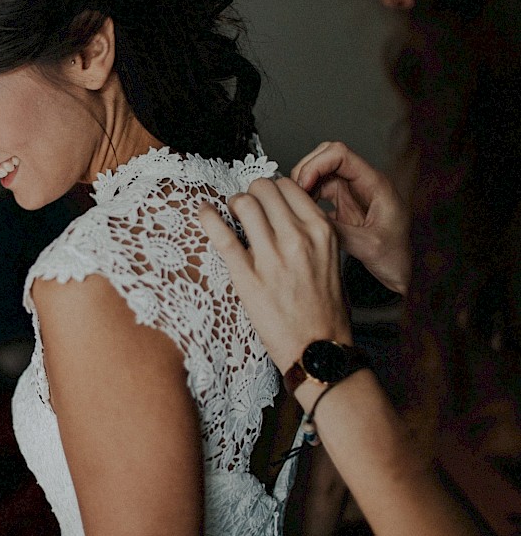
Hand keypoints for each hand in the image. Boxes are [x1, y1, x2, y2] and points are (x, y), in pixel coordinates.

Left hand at [198, 177, 350, 373]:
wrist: (318, 349)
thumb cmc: (326, 310)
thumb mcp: (332, 260)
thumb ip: (312, 233)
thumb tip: (287, 214)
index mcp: (321, 231)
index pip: (289, 186)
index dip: (272, 189)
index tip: (265, 200)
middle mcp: (297, 237)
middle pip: (264, 188)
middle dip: (252, 193)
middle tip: (246, 207)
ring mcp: (271, 256)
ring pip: (244, 203)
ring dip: (233, 204)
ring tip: (230, 215)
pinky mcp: (247, 276)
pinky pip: (222, 235)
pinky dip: (208, 218)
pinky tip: (204, 212)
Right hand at [292, 142, 409, 294]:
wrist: (399, 272)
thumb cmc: (395, 258)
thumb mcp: (368, 246)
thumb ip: (339, 231)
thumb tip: (309, 220)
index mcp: (375, 184)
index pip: (340, 154)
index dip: (316, 164)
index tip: (302, 184)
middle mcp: (361, 183)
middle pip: (326, 156)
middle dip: (305, 170)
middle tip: (294, 192)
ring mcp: (351, 192)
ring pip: (319, 172)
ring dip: (303, 183)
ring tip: (296, 203)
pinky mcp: (342, 204)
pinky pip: (317, 189)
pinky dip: (304, 195)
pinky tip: (302, 211)